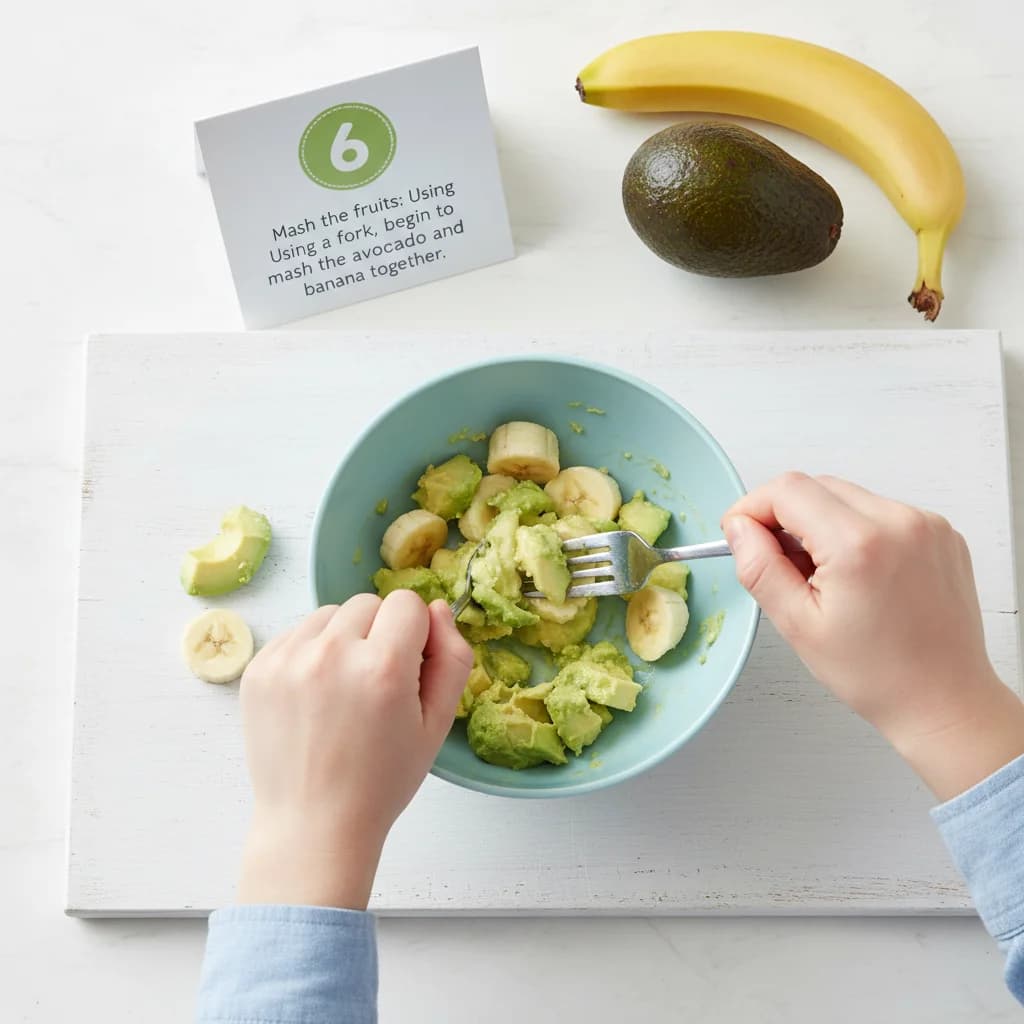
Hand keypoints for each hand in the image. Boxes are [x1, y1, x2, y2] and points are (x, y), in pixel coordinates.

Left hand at [236, 592, 472, 908]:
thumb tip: (438, 609)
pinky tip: (316, 696)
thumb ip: (452, 659)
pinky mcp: (259, 669)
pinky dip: (311, 653)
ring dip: (343, 639)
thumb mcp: (436, 725)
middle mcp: (331, 654)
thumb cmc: (381, 780)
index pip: (407, 603)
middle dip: (379, 633)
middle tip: (375, 685)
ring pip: (330, 614)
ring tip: (343, 691)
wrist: (313, 825)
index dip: (415, 633)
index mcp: (383, 668)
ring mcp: (288, 660)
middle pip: (368, 603)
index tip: (408, 669)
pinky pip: (297, 633)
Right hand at [723, 473, 1023, 800]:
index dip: (752, 507)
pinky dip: (857, 531)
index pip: (787, 490)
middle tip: (778, 563)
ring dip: (821, 523)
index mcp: (859, 544)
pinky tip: (858, 575)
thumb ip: (759, 567)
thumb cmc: (877, 674)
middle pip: (816, 486)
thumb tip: (738, 527)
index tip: (739, 532)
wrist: (945, 700)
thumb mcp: (797, 625)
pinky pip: (880, 511)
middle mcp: (898, 522)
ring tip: (823, 576)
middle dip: (784, 516)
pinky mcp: (941, 532)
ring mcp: (926, 524)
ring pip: (848, 496)